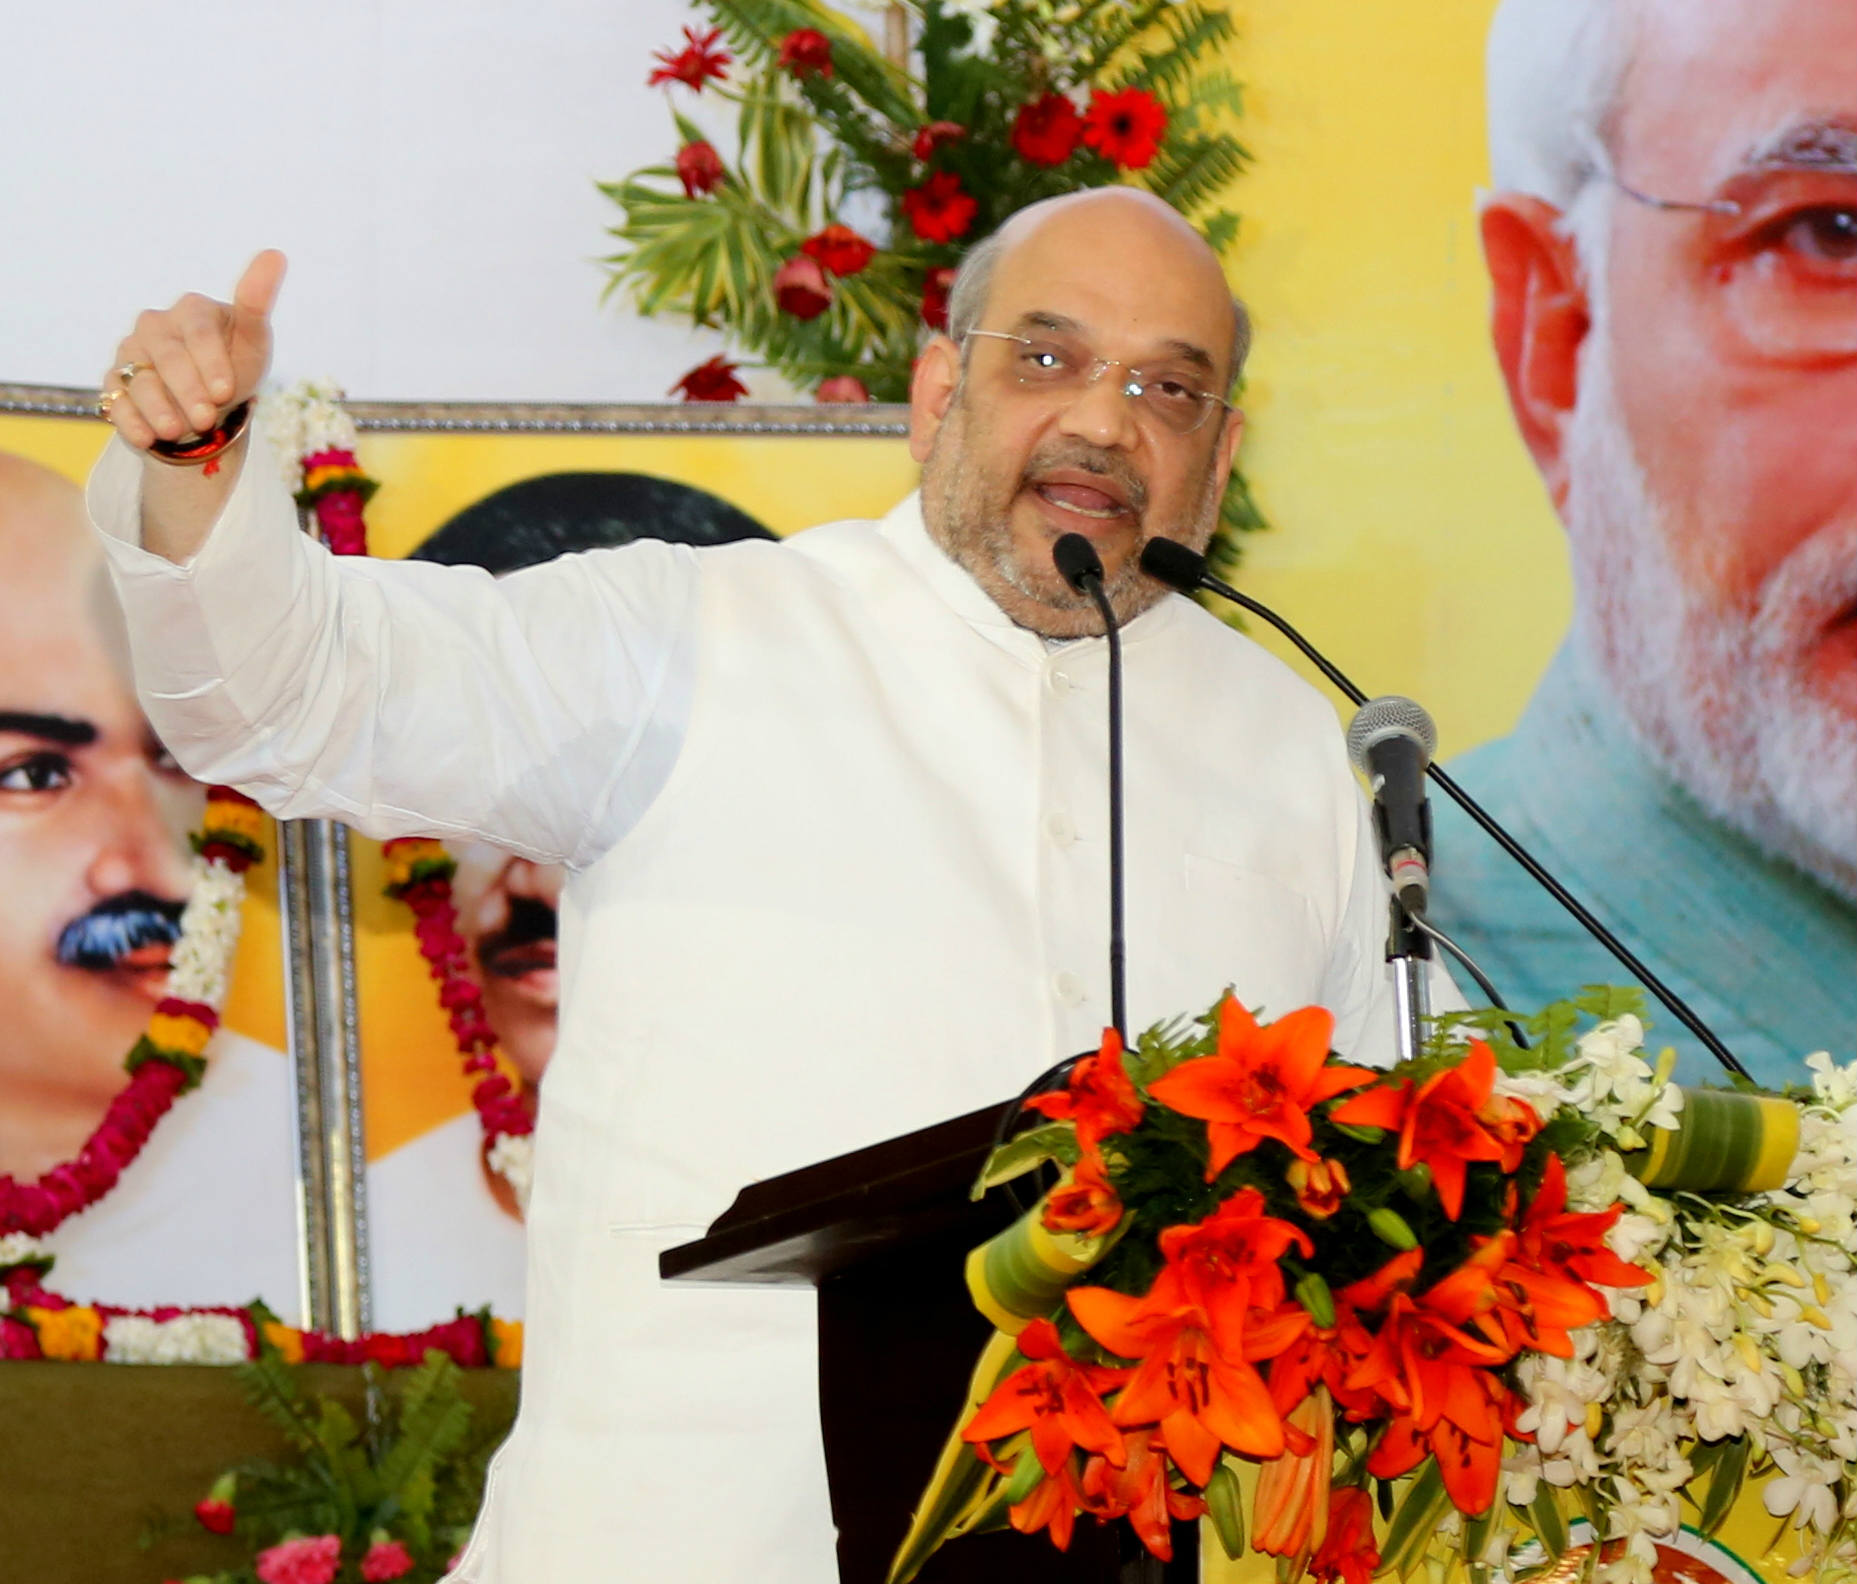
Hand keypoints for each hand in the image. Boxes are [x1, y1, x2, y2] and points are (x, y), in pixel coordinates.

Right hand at [102, 251, 286, 448]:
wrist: (213, 404)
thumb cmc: (236, 364)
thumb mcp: (254, 338)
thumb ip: (258, 300)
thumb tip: (275, 254)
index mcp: (191, 310)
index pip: (198, 331)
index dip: (211, 362)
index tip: (226, 391)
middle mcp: (155, 326)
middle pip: (167, 357)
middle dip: (187, 390)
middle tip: (206, 419)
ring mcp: (132, 355)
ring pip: (139, 380)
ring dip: (156, 407)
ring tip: (175, 431)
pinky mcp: (116, 383)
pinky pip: (116, 400)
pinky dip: (129, 420)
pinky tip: (146, 438)